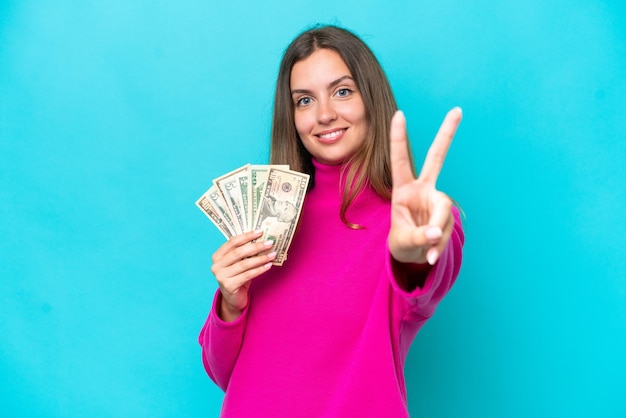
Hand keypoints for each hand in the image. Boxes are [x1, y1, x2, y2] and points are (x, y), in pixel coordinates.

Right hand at [210, 229, 275, 320]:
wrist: (233, 299)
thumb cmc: (238, 277)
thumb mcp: (239, 263)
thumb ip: (245, 253)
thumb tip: (263, 239)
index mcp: (217, 256)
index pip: (232, 242)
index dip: (246, 236)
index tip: (260, 231)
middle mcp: (216, 265)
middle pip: (238, 252)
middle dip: (256, 246)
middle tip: (269, 243)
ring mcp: (221, 276)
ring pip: (244, 264)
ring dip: (260, 258)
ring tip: (272, 254)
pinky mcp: (229, 286)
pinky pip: (248, 275)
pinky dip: (259, 269)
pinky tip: (268, 265)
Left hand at [388, 107, 461, 264]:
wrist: (413, 257)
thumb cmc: (401, 243)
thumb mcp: (403, 241)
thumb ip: (419, 236)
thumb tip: (438, 231)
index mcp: (403, 190)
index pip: (400, 161)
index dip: (398, 139)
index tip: (400, 114)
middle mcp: (422, 190)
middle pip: (437, 158)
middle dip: (447, 134)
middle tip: (457, 110)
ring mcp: (438, 201)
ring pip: (443, 213)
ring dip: (436, 236)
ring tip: (425, 253)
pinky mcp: (448, 216)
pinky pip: (447, 231)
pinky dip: (438, 246)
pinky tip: (429, 256)